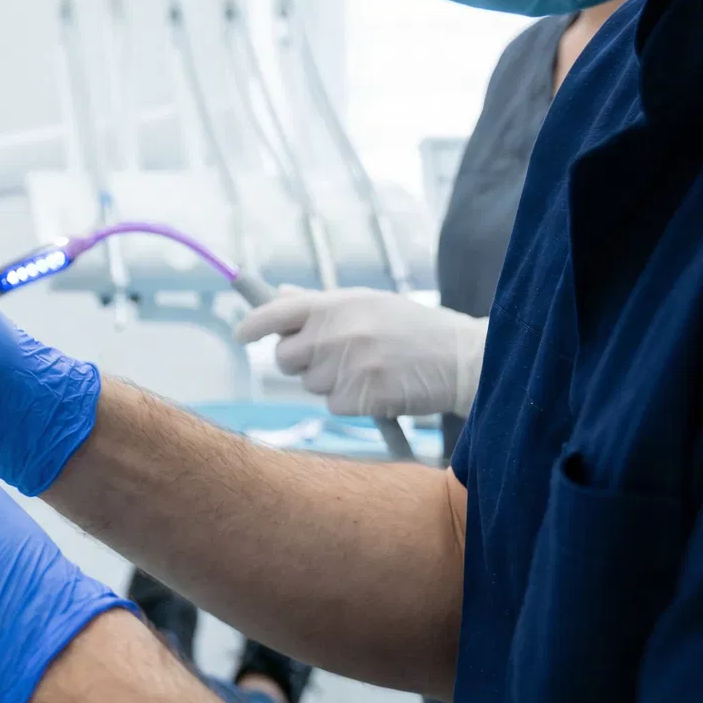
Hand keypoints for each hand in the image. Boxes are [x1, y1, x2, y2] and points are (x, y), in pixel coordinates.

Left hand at [233, 288, 487, 417]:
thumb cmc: (414, 328)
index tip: (240, 336)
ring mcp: (347, 365)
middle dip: (300, 361)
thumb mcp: (369, 302)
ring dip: (330, 382)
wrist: (462, 358)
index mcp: (336, 303)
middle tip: (333, 357)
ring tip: (369, 368)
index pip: (275, 313)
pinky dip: (351, 403)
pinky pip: (333, 406)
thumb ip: (322, 303)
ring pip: (310, 384)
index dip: (251, 327)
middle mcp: (336, 332)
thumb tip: (280, 296)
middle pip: (284, 358)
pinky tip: (378, 387)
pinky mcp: (361, 396)